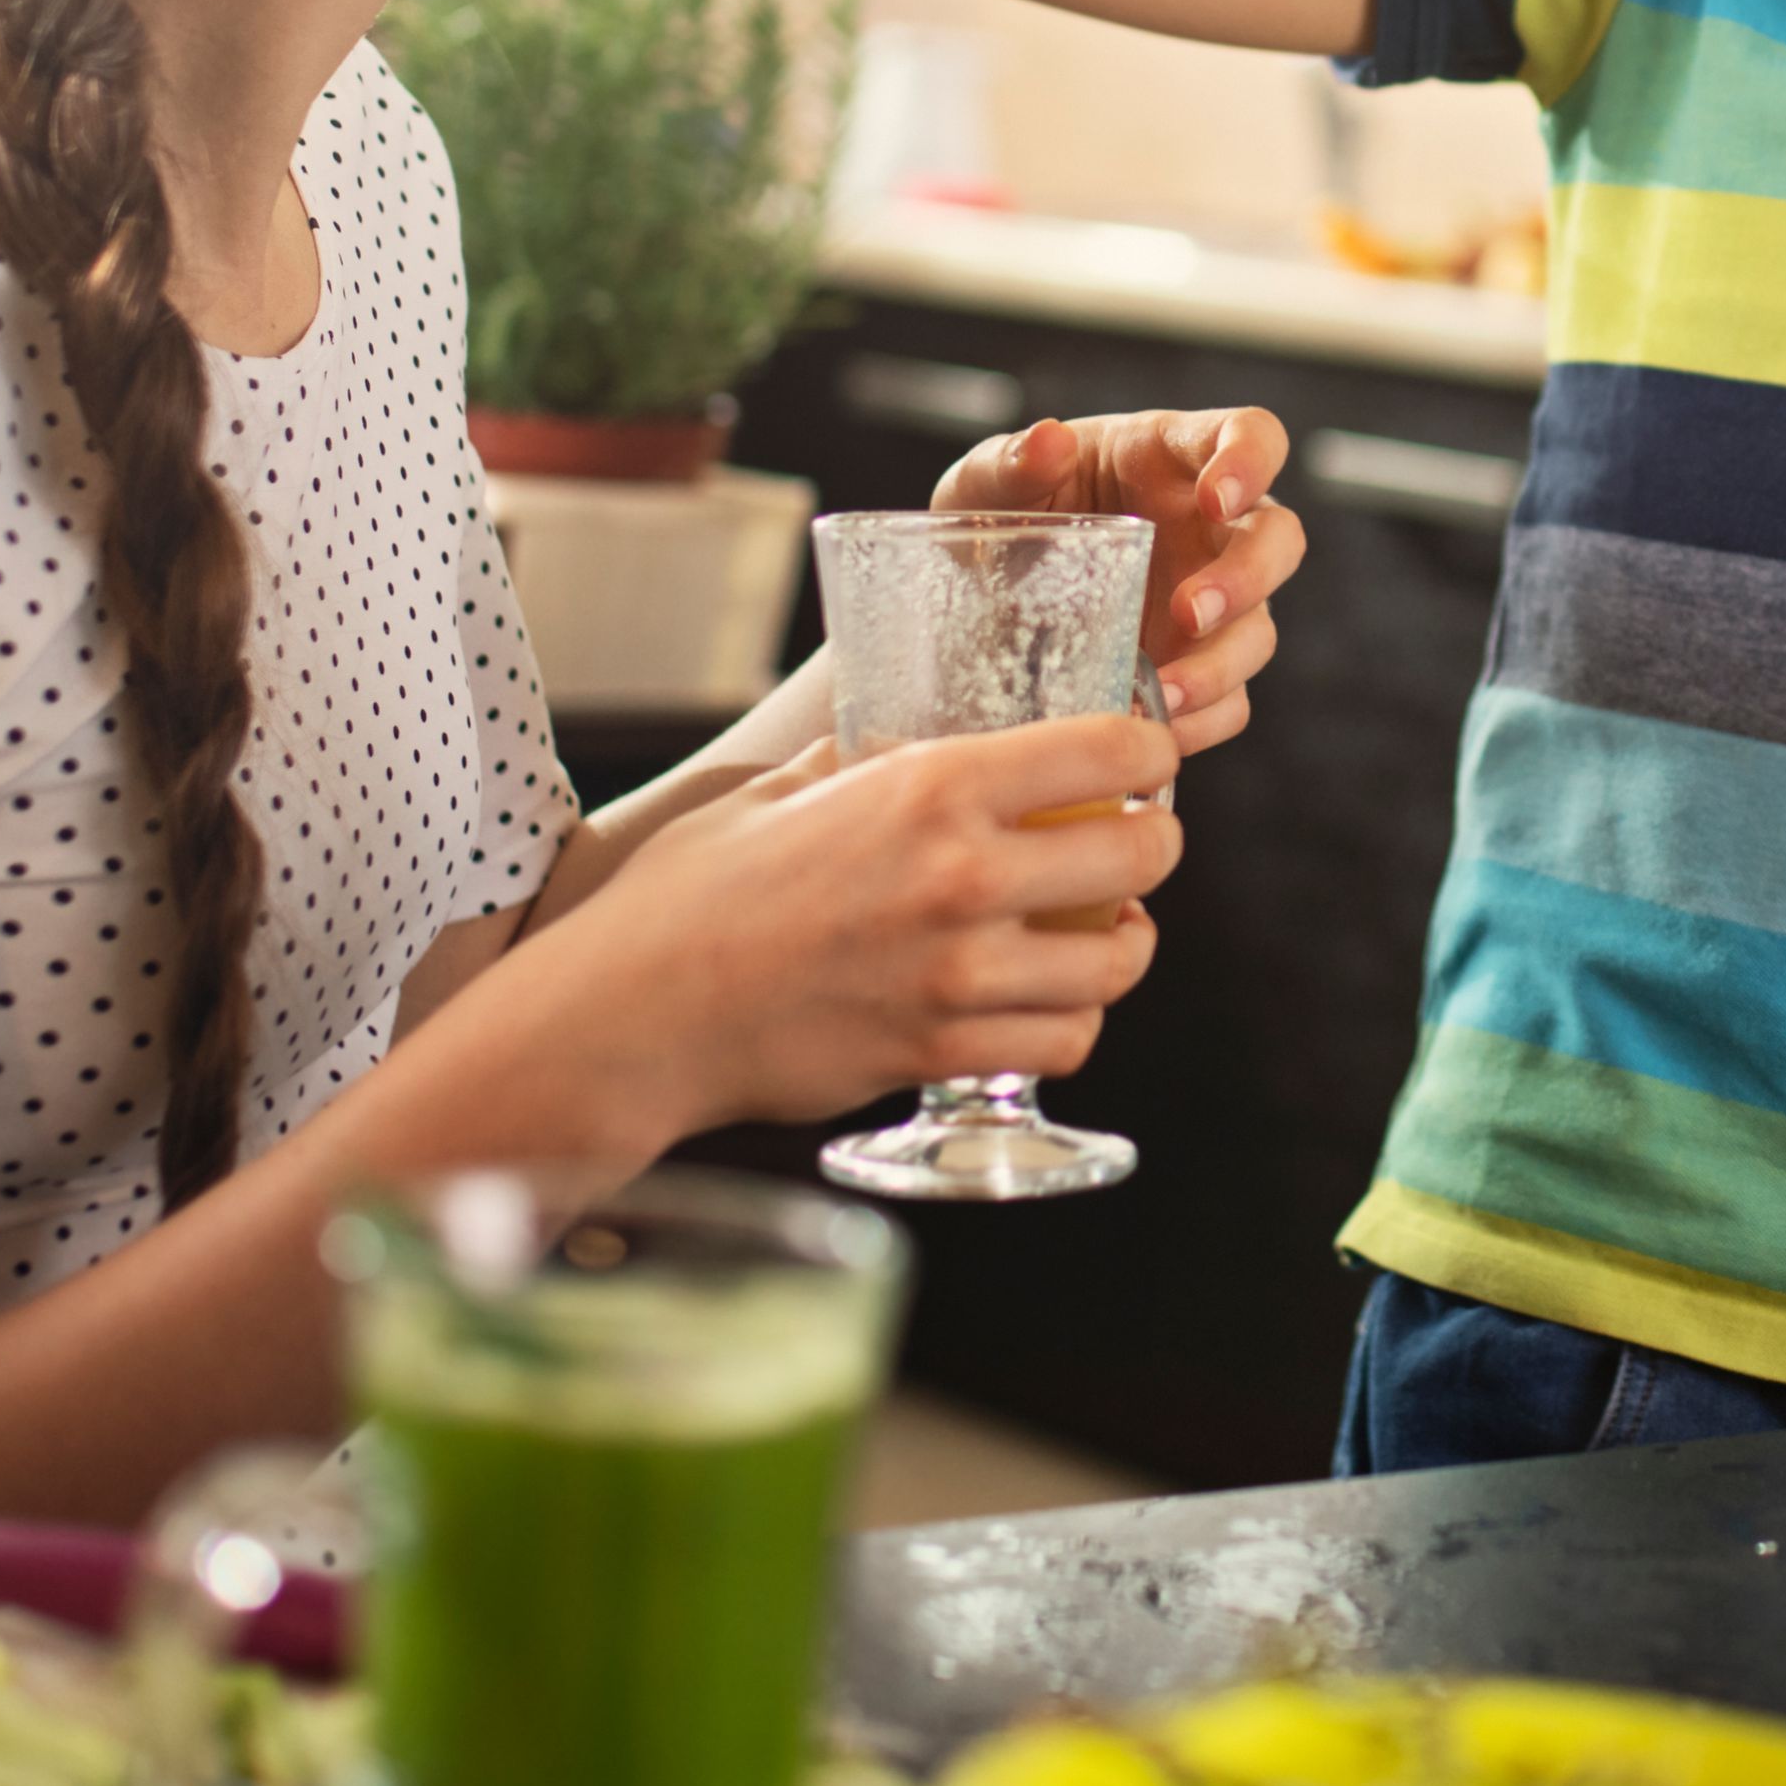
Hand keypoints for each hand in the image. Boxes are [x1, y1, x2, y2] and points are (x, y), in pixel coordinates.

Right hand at [554, 709, 1178, 1130]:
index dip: (1149, 752)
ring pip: (1117, 964)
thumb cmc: (690, 894)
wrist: (634, 1014)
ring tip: (1102, 932)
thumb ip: (857, 761)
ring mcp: (958, 975)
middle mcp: (961, 876)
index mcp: (930, 787)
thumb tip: (900, 732)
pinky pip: (1062, 1042)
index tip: (1144, 762)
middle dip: (1151, 845)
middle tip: (1131, 844)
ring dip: (1122, 945)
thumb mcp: (777, 791)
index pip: (1109, 751)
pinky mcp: (941, 1053)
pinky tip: (1049, 1002)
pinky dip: (1071, 1023)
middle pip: (1142, 855)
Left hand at [937, 405, 1299, 750]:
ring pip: (1260, 629)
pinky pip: (1230, 700)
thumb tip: (1047, 441)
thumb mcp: (984, 484)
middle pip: (1281, 539)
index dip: (1253, 461)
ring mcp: (1213, 600)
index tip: (1218, 499)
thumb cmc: (998, 519)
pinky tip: (1157, 732)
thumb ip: (1010, 462)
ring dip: (1222, 665)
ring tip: (1163, 696)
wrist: (974, 607)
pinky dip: (1203, 720)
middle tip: (1189, 611)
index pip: (1252, 435)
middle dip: (1249, 577)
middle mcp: (1208, 528)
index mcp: (1171, 459)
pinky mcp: (1197, 666)